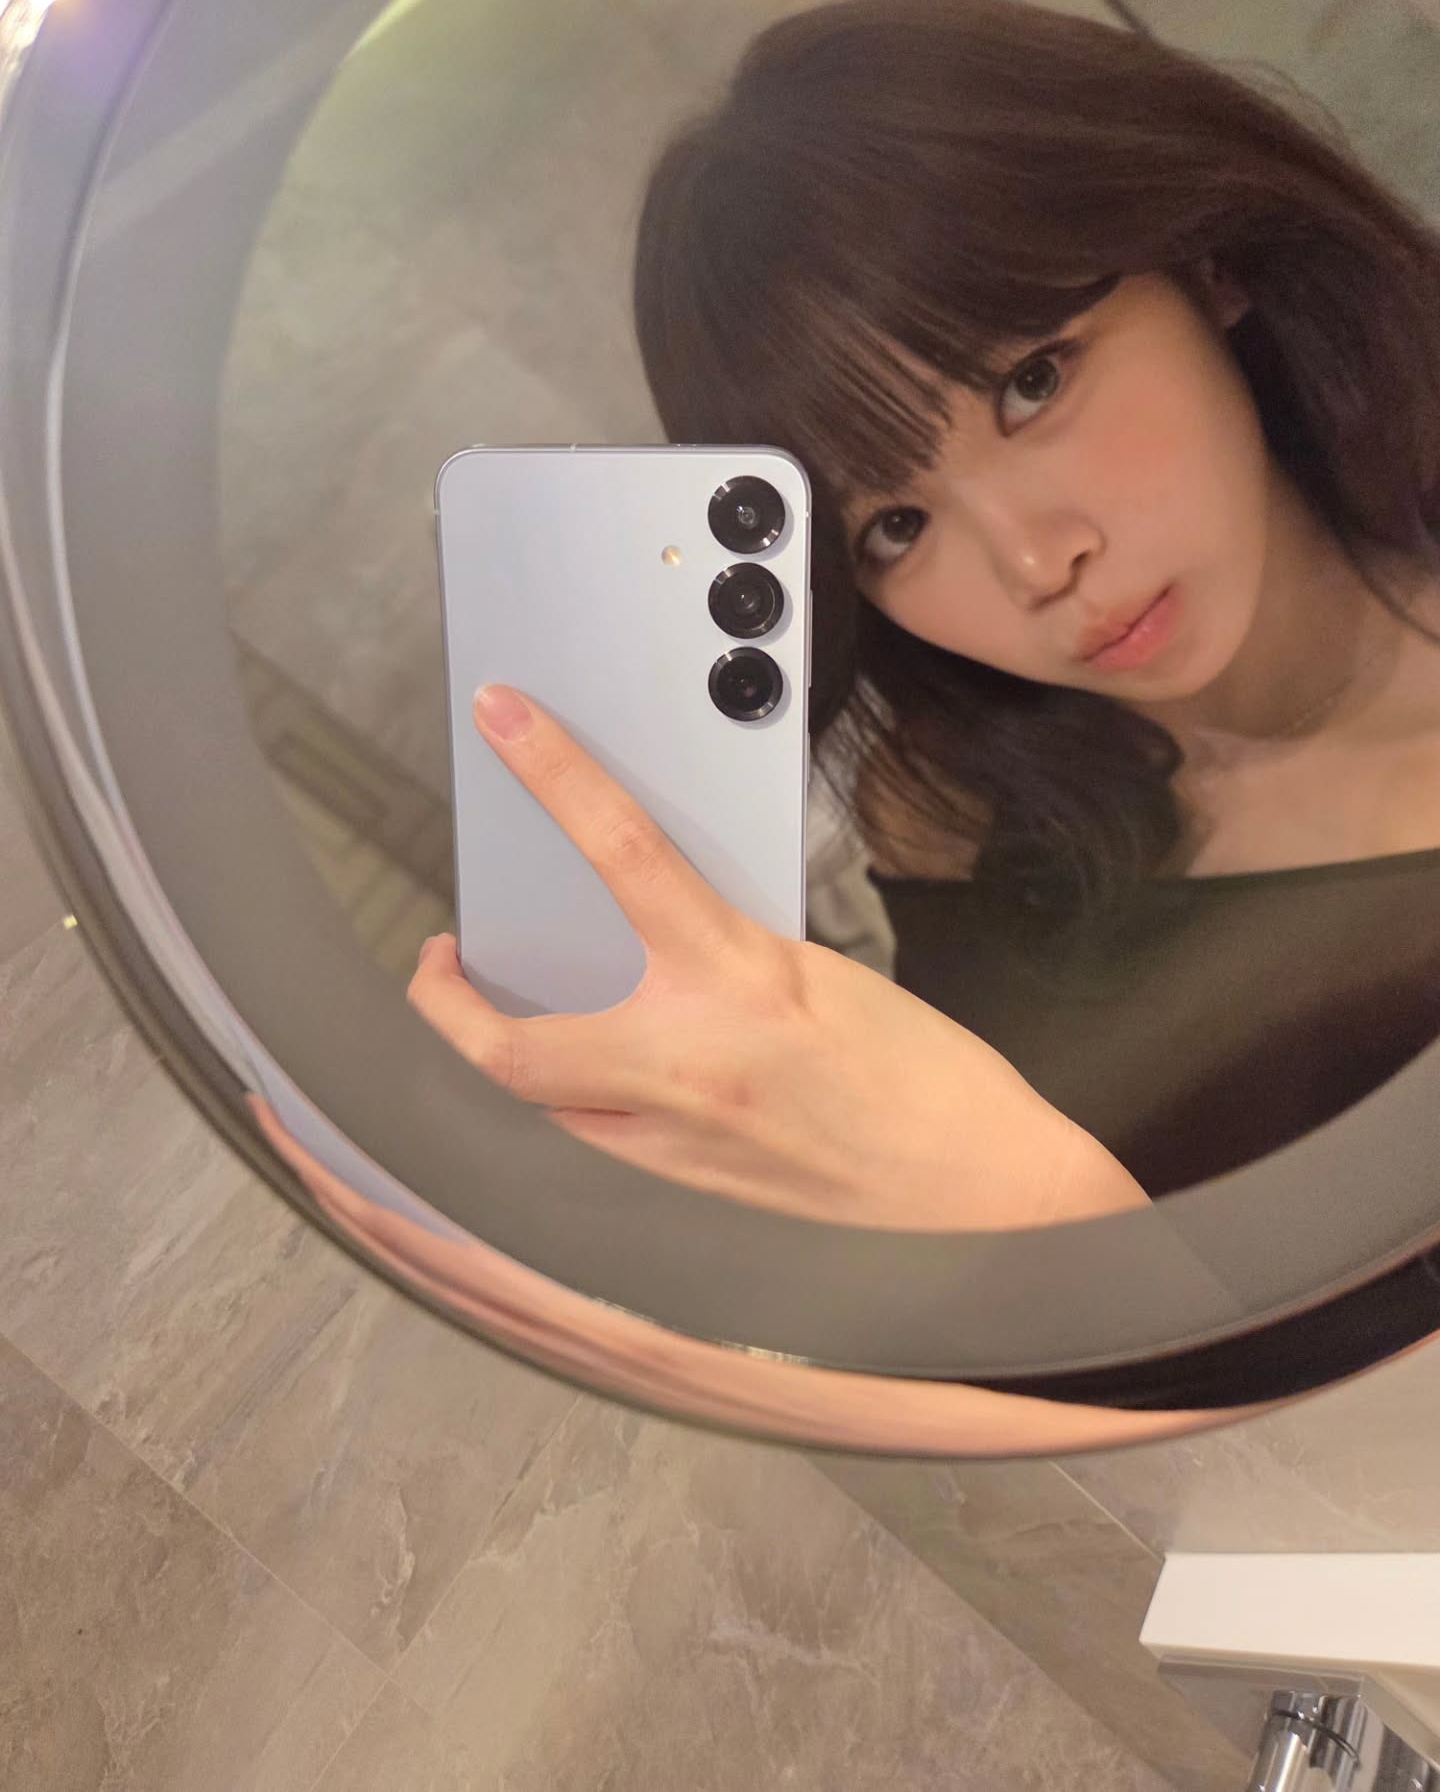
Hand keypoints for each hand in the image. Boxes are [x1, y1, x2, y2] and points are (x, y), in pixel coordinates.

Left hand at [408, 685, 1147, 1230]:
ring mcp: (672, 1152)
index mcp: (737, 984)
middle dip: (445, 1006)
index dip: (554, 775)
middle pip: (504, 1047)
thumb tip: (668, 941)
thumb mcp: (826, 978)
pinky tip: (578, 1096)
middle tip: (440, 965)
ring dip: (494, 1068)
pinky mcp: (683, 1205)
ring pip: (527, 1114)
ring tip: (496, 1028)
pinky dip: (561, 1119)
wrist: (983, 1202)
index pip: (623, 852)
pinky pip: (584, 1158)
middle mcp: (685, 1072)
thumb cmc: (930, 1087)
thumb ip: (731, 956)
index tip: (503, 721)